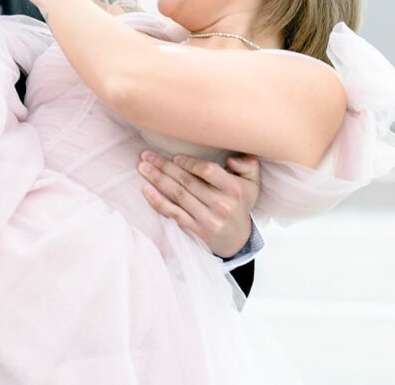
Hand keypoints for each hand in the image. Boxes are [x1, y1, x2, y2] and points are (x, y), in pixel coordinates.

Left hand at [138, 152, 259, 258]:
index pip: (208, 171)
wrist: (238, 240)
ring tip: (142, 168)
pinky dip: (158, 202)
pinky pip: (173, 213)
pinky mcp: (195, 230)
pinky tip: (146, 190)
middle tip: (146, 155)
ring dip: (157, 179)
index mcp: (234, 190)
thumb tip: (231, 158)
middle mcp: (220, 205)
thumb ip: (248, 165)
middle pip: (187, 182)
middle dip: (164, 166)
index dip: (190, 163)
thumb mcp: (252, 184)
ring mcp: (207, 219)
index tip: (175, 157)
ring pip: (178, 195)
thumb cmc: (240, 204)